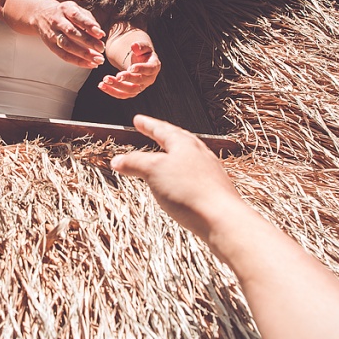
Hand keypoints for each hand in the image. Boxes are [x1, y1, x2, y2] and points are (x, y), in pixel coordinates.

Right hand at [35, 0, 105, 67]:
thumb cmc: (65, 13)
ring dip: (84, 54)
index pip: (77, 16)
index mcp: (65, 9)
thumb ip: (88, 20)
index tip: (100, 33)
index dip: (89, 25)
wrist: (41, 15)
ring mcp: (52, 34)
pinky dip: (78, 61)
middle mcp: (57, 21)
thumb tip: (100, 34)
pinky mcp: (50, 45)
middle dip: (88, 41)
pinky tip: (90, 64)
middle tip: (101, 48)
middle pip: (71, 32)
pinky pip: (64, 55)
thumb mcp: (76, 9)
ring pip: (67, 45)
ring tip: (98, 60)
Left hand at [98, 42, 159, 97]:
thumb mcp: (143, 46)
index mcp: (154, 67)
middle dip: (127, 79)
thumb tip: (134, 46)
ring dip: (117, 86)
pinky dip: (111, 91)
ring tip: (105, 80)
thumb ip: (140, 45)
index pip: (149, 69)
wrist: (138, 60)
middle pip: (139, 82)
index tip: (131, 68)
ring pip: (129, 91)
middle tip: (117, 75)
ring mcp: (140, 87)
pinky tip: (102, 85)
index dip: (141, 69)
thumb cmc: (142, 52)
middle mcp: (149, 79)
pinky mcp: (131, 92)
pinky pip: (122, 94)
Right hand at [111, 114, 239, 241]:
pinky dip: (181, 174)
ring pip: (188, 157)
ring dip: (172, 155)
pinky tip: (178, 184)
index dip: (148, 125)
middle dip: (163, 136)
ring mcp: (209, 172)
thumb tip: (117, 160)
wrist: (221, 218)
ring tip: (163, 158)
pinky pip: (194, 175)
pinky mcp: (213, 190)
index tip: (138, 120)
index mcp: (184, 144)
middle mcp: (199, 154)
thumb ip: (134, 163)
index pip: (162, 129)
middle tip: (152, 131)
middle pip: (178, 140)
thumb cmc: (189, 190)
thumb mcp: (153, 171)